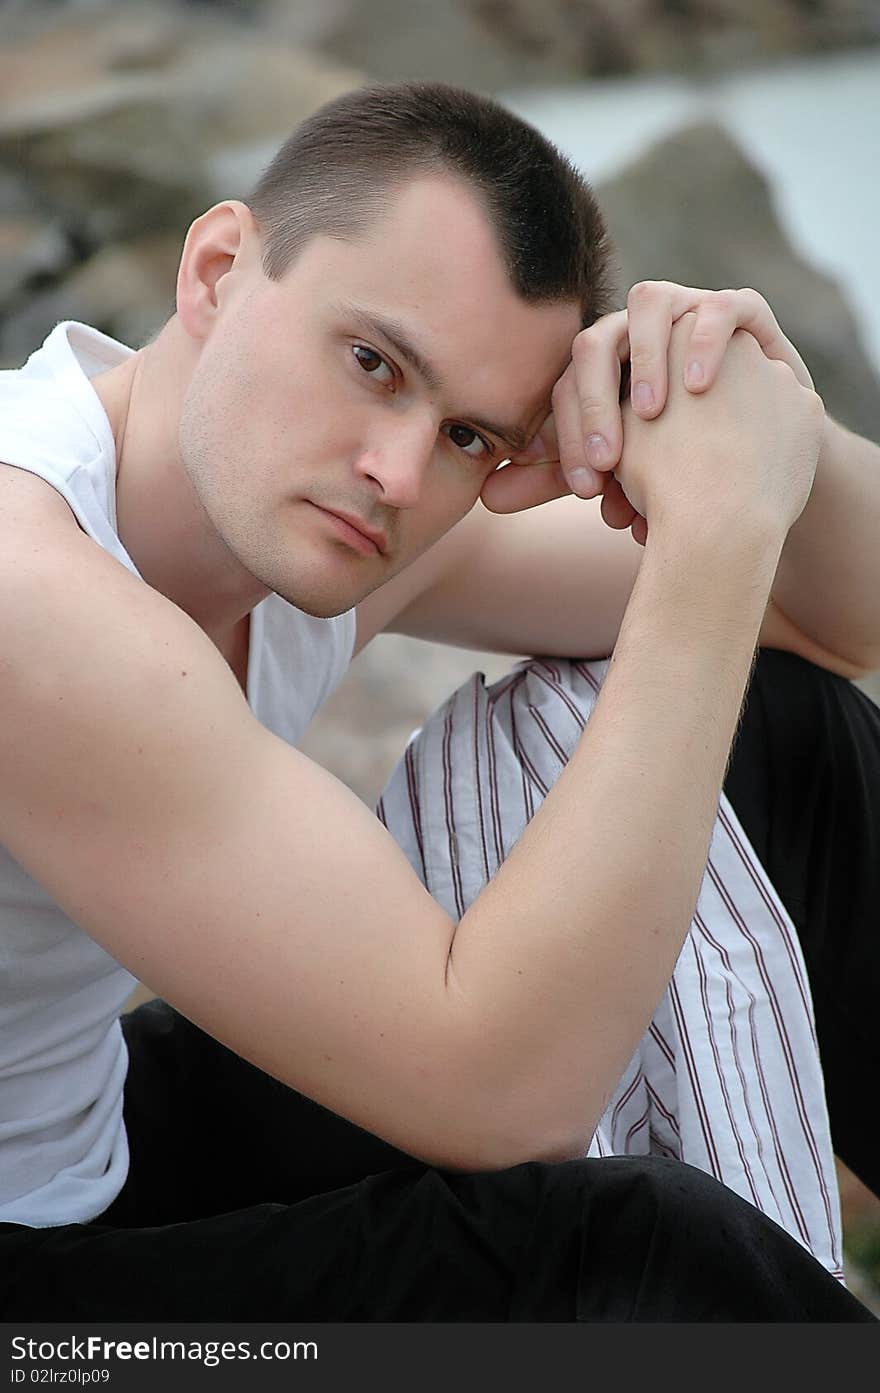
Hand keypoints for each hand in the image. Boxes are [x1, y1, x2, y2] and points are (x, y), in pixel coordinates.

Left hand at [479, 283, 814, 545]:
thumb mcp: (613, 471)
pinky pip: (721, 307)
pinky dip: (707, 339)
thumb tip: (486, 497)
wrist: (753, 447)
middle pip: (597, 340)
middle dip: (597, 401)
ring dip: (647, 357)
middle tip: (609, 460)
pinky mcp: (740, 311)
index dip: (570, 436)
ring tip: (651, 414)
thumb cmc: (671, 457)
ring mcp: (685, 310)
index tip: (586, 488)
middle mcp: (633, 330)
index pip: (566, 385)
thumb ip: (553, 478)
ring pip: (651, 304)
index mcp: (596, 365)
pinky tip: (700, 386)